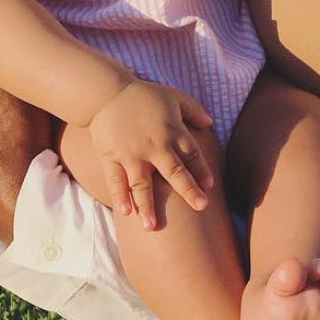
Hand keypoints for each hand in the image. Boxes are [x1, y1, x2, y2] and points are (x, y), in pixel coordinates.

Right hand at [87, 80, 214, 230]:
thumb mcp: (174, 96)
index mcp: (172, 130)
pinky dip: (120, 197)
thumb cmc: (144, 95)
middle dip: (188, 190)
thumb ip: (194, 110)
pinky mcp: (111, 158)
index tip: (209, 187)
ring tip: (152, 227)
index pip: (192, 154)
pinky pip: (116, 181)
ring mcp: (132, 154)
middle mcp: (155, 145)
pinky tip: (126, 213)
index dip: (201, 170)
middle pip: (174, 172)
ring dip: (147, 206)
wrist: (108, 93)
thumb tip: (211, 122)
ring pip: (142, 184)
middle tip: (201, 207)